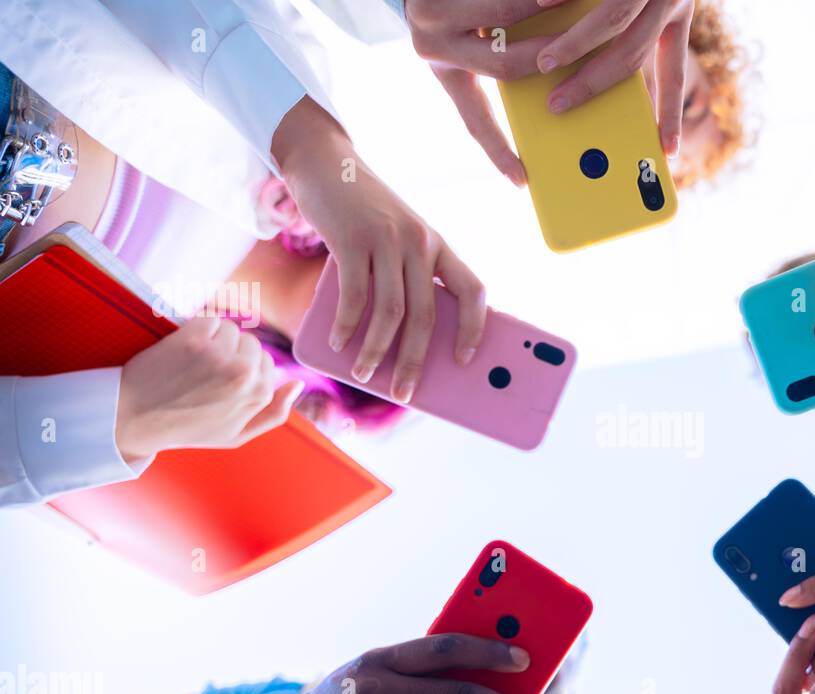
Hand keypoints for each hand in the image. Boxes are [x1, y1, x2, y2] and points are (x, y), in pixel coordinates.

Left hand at [114, 317, 300, 460]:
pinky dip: (197, 328)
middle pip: (252, 345)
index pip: (269, 365)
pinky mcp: (192, 340)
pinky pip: (210, 319)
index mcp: (258, 395)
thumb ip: (274, 414)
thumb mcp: (236, 435)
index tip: (220, 383)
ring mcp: (218, 355)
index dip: (244, 371)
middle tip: (204, 374)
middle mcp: (243, 373)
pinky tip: (182, 350)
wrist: (134, 419)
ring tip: (191, 363)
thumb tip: (298, 385)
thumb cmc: (186, 429)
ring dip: (213, 340)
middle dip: (232, 354)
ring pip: (232, 330)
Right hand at [271, 97, 486, 403]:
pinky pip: (355, 294)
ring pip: (393, 312)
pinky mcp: (353, 238)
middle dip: (416, 361)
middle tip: (406, 395)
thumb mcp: (396, 240)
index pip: (474, 289)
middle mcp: (420, 242)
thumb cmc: (362, 214)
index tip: (465, 360)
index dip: (475, 327)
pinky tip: (341, 344)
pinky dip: (349, 326)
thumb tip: (401, 341)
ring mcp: (388, 239)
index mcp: (438, 246)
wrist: (325, 163)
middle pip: (428, 315)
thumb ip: (405, 277)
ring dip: (378, 351)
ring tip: (367, 376)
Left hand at [404, 0, 556, 183]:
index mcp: (446, 75)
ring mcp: (430, 16)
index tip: (521, 181)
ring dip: (537, 9)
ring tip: (565, 7)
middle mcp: (432, 49)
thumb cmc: (450, 11)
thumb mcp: (464, 46)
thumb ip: (500, 61)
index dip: (499, 152)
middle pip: (505, 64)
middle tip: (578, 54)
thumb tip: (548, 73)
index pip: (476, 122)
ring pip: (501, 14)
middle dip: (547, 56)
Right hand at [538, 0, 693, 154]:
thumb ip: (638, 28)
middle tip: (558, 105)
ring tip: (545, 63)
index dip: (670, 114)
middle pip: (631, 55)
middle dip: (592, 84)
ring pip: (611, 22)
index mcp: (680, 13)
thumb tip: (598, 73)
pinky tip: (540, 8)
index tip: (668, 151)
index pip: (675, 74)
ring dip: (574, 46)